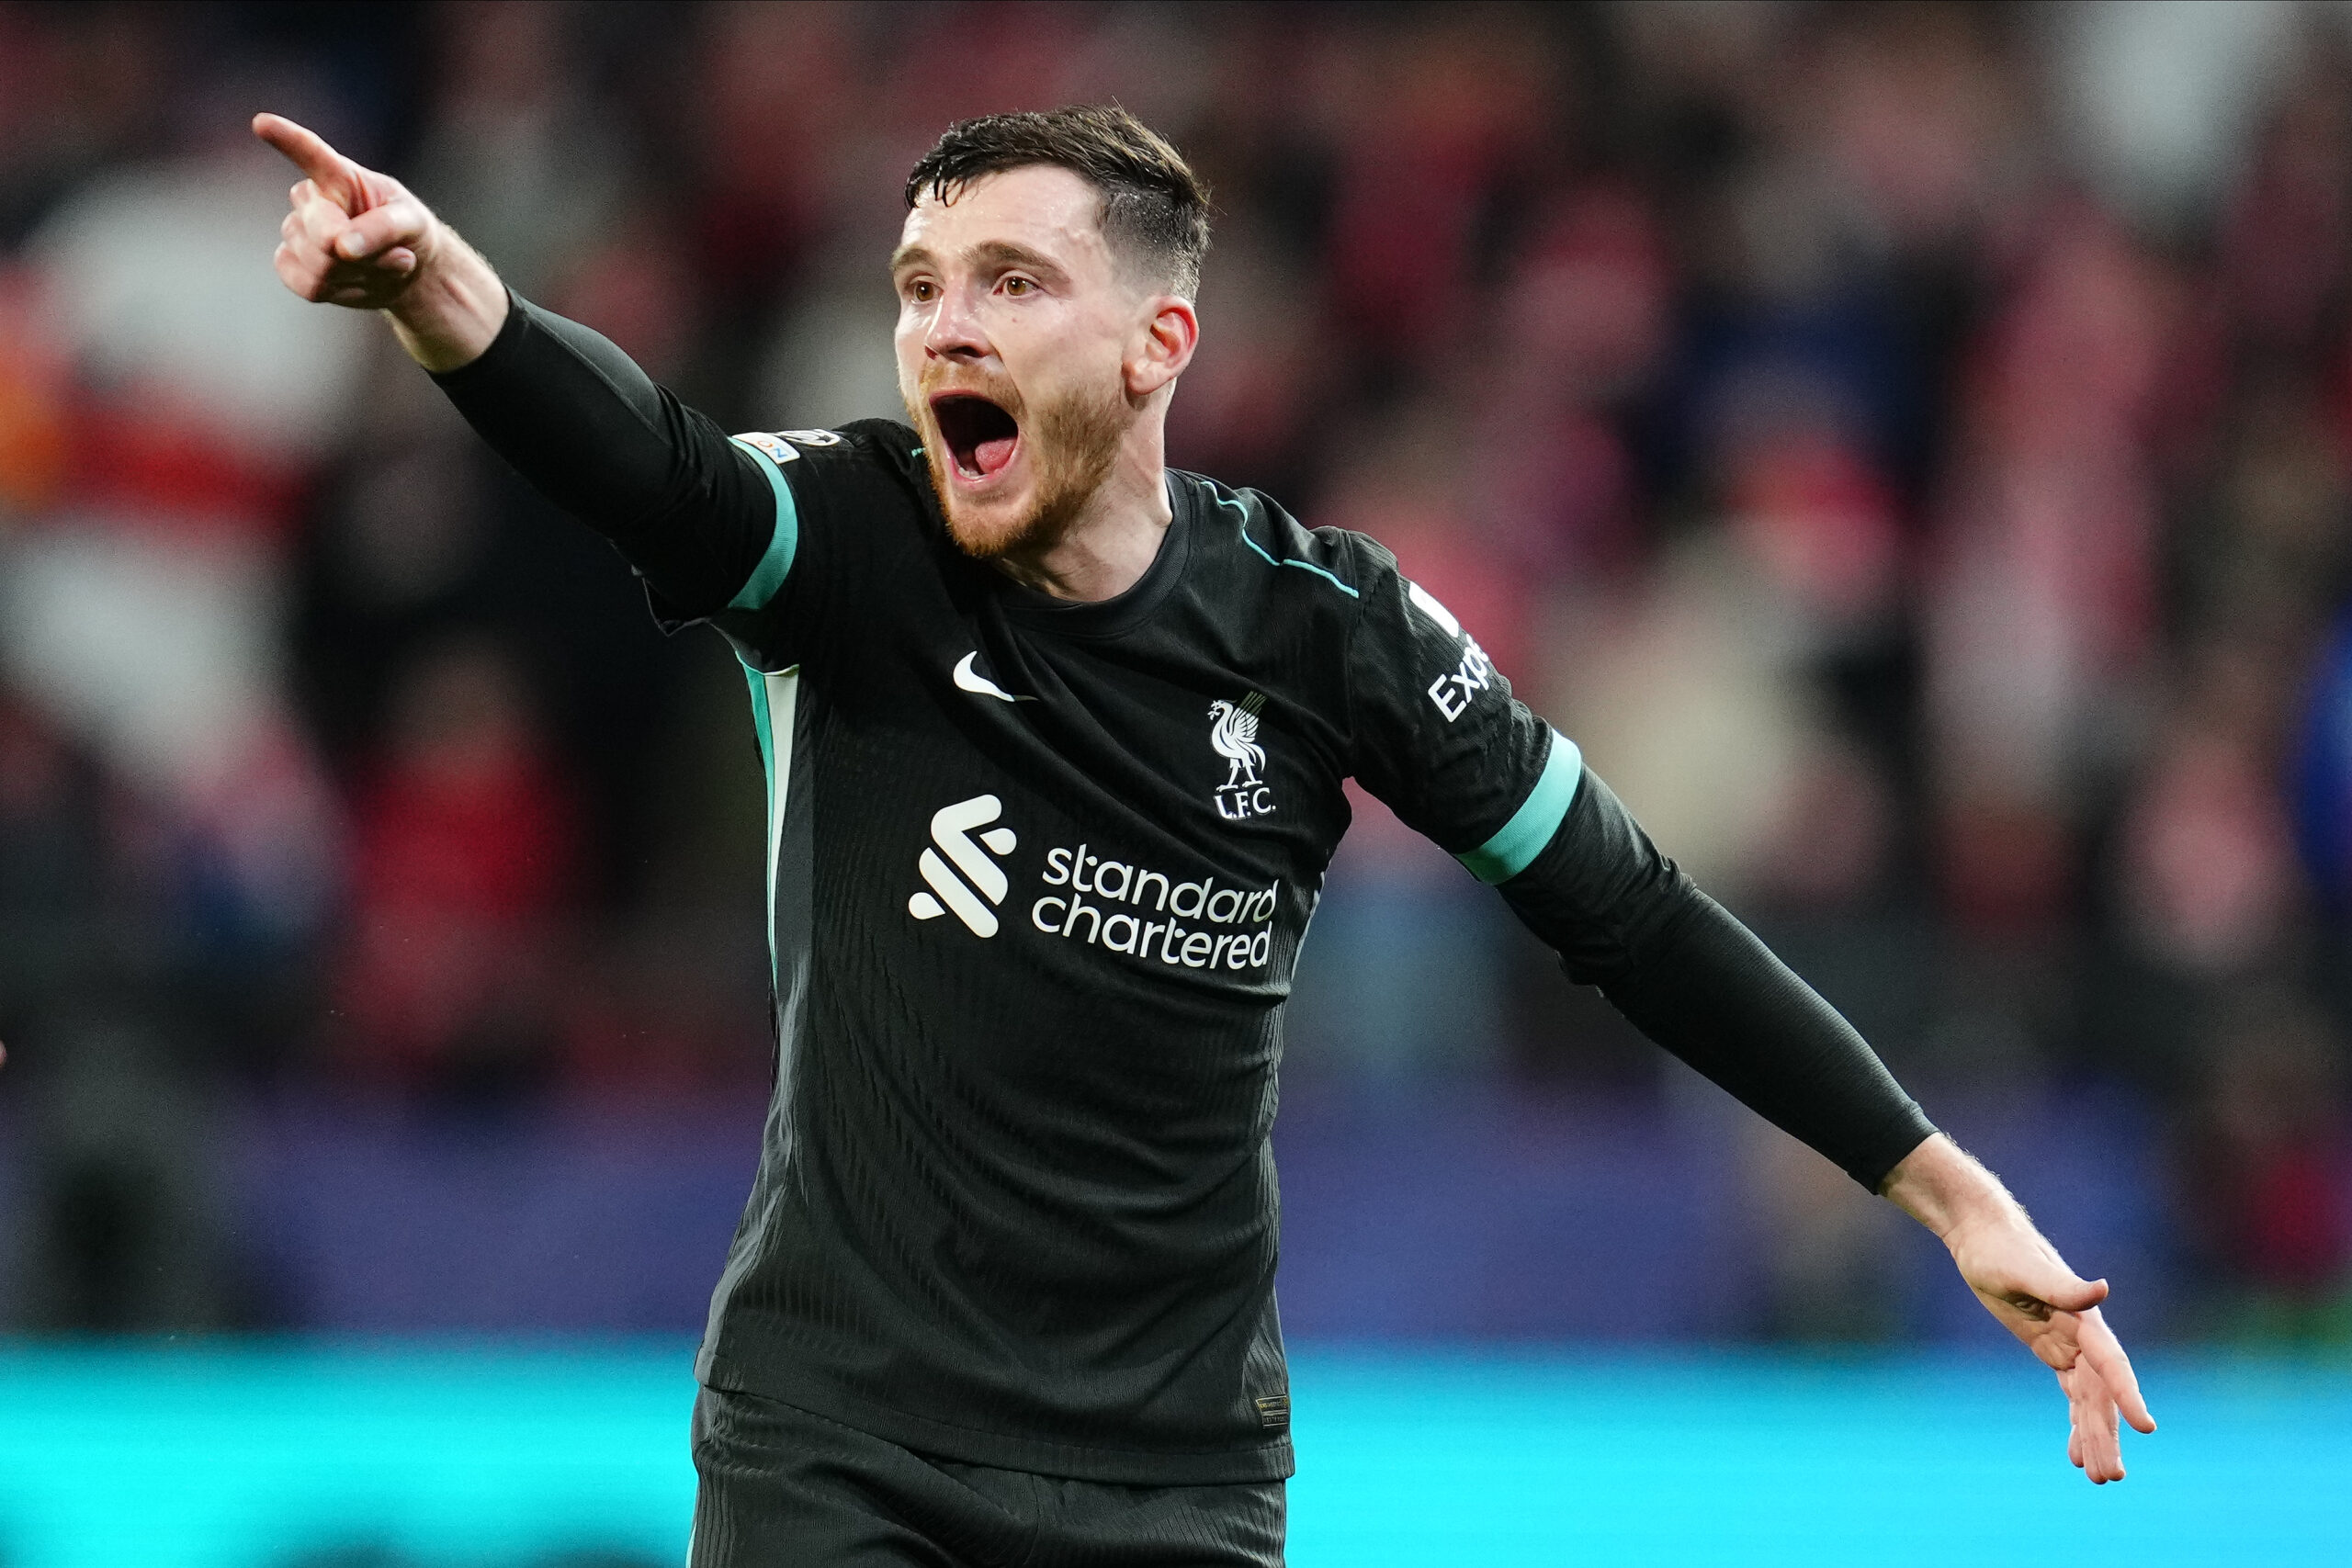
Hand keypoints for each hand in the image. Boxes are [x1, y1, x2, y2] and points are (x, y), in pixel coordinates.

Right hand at [253, 113, 438, 309]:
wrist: (404, 268)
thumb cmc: (407, 232)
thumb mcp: (411, 223)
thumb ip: (382, 228)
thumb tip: (341, 246)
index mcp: (338, 175)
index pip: (309, 153)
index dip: (287, 138)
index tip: (263, 123)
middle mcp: (310, 199)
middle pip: (323, 235)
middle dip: (363, 255)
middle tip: (398, 256)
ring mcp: (296, 231)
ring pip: (319, 267)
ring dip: (361, 276)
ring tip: (381, 266)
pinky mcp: (291, 263)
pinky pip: (307, 285)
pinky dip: (342, 292)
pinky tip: (359, 281)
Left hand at [1943, 1211, 2156, 1482]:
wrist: (1982, 1236)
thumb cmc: (2001, 1249)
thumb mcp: (2023, 1268)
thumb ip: (2062, 1286)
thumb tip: (2102, 1288)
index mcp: (2085, 1320)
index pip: (2112, 1365)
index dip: (2128, 1395)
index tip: (2146, 1427)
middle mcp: (2084, 1337)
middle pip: (2101, 1395)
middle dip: (2107, 1434)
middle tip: (2112, 1477)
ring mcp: (2069, 1346)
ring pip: (2088, 1401)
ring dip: (2095, 1437)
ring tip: (2101, 1478)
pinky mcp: (2053, 1351)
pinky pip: (2071, 1395)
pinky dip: (2076, 1423)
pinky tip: (2077, 1454)